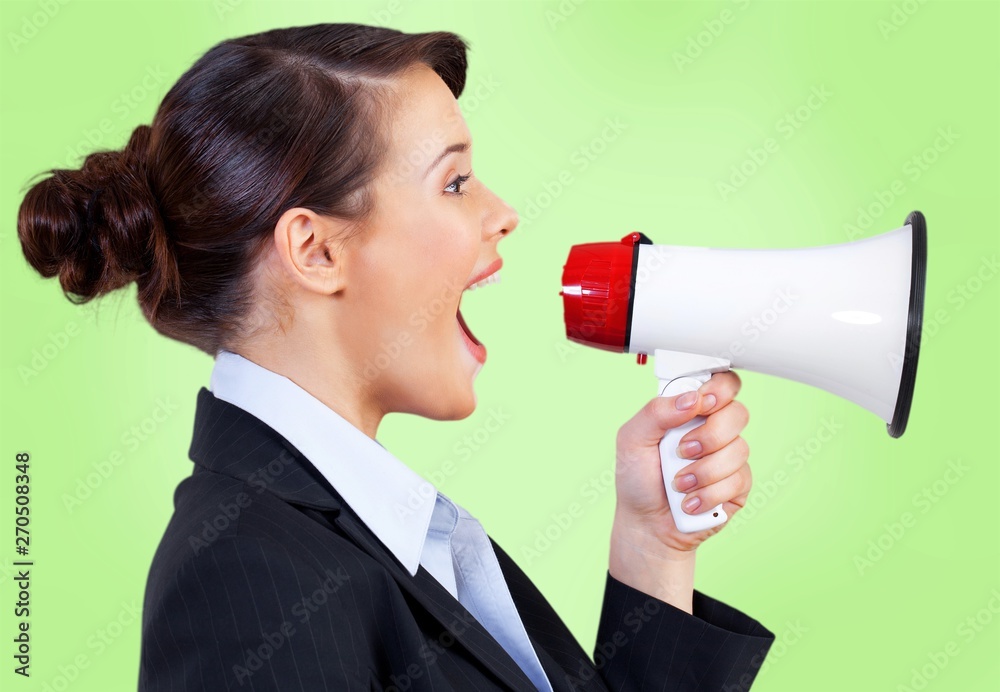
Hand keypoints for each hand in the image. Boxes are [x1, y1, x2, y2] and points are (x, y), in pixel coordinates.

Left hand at [608, 371, 750, 609]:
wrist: (646, 524)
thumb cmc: (637, 479)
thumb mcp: (631, 439)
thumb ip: (656, 412)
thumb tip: (691, 399)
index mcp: (689, 411)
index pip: (721, 383)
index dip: (719, 389)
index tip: (703, 403)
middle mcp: (713, 429)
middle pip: (738, 413)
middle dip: (708, 435)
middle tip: (681, 451)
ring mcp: (729, 457)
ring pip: (738, 450)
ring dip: (702, 472)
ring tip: (678, 484)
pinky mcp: (738, 485)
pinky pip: (738, 480)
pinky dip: (708, 494)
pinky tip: (690, 501)